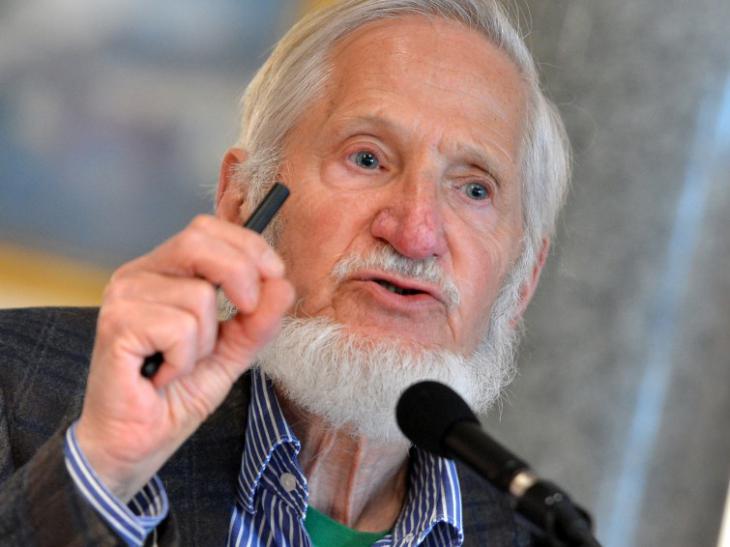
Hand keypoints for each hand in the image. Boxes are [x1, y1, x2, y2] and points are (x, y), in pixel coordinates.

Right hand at [75, 214, 294, 500]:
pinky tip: (163, 375)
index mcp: (163, 272)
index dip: (247, 246)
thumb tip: (282, 285)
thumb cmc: (174, 395)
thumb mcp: (231, 353)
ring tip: (180, 364)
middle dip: (240, 277)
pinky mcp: (116, 325)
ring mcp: (123, 297)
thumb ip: (258, 321)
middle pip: (200, 242)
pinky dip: (184, 360)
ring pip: (199, 295)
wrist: (135, 444)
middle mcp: (138, 275)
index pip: (206, 229)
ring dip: (205, 342)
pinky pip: (180, 327)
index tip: (274, 275)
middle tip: (243, 316)